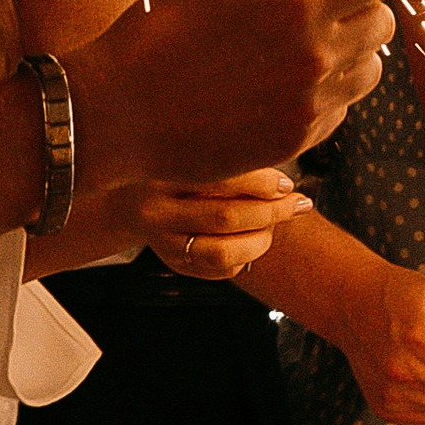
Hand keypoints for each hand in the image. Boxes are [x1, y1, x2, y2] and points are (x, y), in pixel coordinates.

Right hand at [63, 0, 402, 201]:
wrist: (120, 113)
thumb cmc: (160, 33)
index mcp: (297, 5)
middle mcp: (314, 57)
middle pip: (383, 24)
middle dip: (360, 9)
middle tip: (323, 9)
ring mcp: (308, 106)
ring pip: (369, 72)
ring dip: (348, 55)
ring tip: (302, 50)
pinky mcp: (295, 142)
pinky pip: (338, 111)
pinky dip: (323, 96)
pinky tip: (280, 87)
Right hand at [140, 171, 311, 283]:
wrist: (125, 199)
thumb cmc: (173, 167)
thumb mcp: (190, 153)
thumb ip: (226, 159)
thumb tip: (281, 174)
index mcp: (163, 174)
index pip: (221, 180)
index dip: (261, 183)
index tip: (287, 184)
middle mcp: (158, 212)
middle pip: (226, 218)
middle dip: (272, 212)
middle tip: (299, 204)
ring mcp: (164, 244)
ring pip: (224, 253)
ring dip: (261, 241)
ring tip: (274, 226)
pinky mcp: (174, 264)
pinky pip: (219, 271)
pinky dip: (245, 258)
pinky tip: (253, 240)